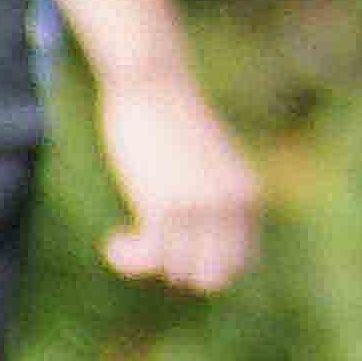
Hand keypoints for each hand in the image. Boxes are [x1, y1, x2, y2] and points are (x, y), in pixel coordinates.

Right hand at [97, 73, 261, 293]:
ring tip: (125, 241)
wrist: (154, 82)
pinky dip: (126, 259)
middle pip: (211, 278)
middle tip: (151, 247)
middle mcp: (231, 207)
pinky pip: (149, 257)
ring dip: (145, 262)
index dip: (206, 265)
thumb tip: (200, 250)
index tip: (178, 251)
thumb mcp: (211, 163)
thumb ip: (216, 198)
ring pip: (175, 272)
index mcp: (248, 198)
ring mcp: (200, 209)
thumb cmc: (175, 120)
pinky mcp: (165, 206)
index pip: (241, 264)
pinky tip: (113, 243)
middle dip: (179, 271)